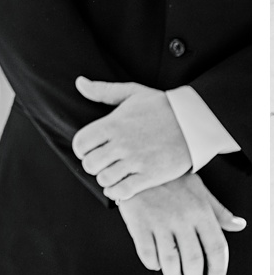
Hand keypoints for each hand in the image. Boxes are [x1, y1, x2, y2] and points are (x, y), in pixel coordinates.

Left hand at [73, 78, 191, 200]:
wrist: (194, 122)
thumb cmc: (162, 106)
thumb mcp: (133, 93)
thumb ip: (103, 90)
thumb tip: (79, 82)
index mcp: (115, 123)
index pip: (81, 143)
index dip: (81, 148)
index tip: (90, 149)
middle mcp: (123, 143)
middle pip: (90, 164)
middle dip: (92, 165)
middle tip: (102, 162)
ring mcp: (136, 161)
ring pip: (104, 179)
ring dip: (105, 178)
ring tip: (113, 172)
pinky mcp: (150, 176)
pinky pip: (122, 191)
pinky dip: (117, 191)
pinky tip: (122, 184)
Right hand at [114, 174, 246, 274]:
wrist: (141, 163)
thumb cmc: (172, 179)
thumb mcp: (199, 190)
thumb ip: (219, 211)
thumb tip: (239, 225)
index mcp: (200, 210)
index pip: (216, 247)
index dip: (219, 268)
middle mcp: (182, 218)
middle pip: (193, 260)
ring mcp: (160, 222)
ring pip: (170, 263)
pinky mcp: (139, 224)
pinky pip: (148, 256)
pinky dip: (153, 264)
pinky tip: (156, 262)